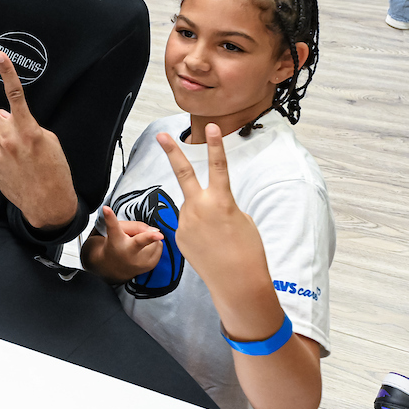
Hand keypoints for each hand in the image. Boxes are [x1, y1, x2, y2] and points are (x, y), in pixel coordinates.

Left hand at [0, 51, 77, 230]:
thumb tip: (4, 115)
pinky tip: (16, 166)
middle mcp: (8, 138)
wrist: (48, 204)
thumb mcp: (49, 142)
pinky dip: (4, 153)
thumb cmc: (54, 171)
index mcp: (28, 130)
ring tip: (23, 159)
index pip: (15, 94)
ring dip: (6, 139)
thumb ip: (25, 125)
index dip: (7, 73)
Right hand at [93, 206, 163, 280]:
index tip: (106, 209)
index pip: (113, 227)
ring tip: (139, 243)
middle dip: (149, 237)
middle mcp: (126, 252)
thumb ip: (136, 225)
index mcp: (116, 239)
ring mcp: (138, 262)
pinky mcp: (149, 267)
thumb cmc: (117, 243)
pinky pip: (159, 248)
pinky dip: (155, 245)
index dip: (109, 217)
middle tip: (159, 234)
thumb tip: (155, 231)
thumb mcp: (120, 230)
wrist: (114, 266)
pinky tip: (145, 248)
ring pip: (154, 241)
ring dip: (151, 238)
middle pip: (139, 241)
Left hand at [156, 123, 271, 297]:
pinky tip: (208, 246)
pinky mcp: (178, 235)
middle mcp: (199, 207)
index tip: (213, 127)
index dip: (216, 145)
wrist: (236, 282)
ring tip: (216, 237)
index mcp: (221, 201)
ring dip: (201, 216)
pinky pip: (188, 226)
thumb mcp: (242, 220)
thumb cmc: (247, 250)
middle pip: (182, 173)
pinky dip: (198, 232)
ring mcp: (185, 221)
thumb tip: (205, 205)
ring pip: (191, 208)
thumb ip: (220, 205)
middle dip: (171, 152)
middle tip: (161, 135)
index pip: (218, 166)